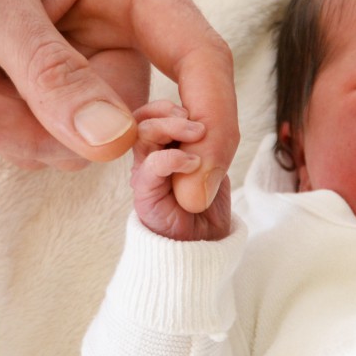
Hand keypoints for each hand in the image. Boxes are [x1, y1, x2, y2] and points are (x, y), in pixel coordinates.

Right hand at [131, 101, 231, 241]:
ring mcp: (145, 176)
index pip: (149, 116)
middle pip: (143, 121)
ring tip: (198, 134)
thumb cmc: (208, 208)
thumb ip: (206, 144)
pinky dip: (172, 157)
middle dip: (168, 112)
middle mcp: (149, 160)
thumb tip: (204, 120)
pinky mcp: (146, 195)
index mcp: (162, 149)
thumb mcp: (213, 166)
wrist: (206, 248)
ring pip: (143, 137)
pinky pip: (150, 167)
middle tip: (196, 122)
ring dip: (172, 128)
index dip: (165, 108)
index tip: (191, 109)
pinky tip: (192, 161)